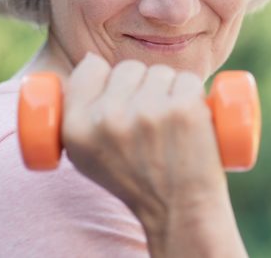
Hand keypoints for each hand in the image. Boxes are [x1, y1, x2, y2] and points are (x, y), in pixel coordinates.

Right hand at [62, 53, 245, 256]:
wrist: (179, 211)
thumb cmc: (135, 181)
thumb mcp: (86, 156)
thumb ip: (76, 113)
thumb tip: (91, 59)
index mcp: (76, 128)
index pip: (91, 67)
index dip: (109, 79)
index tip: (122, 99)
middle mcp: (108, 118)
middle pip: (129, 68)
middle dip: (142, 86)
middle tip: (150, 121)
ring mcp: (147, 112)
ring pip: (161, 72)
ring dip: (170, 91)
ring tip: (170, 125)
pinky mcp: (184, 108)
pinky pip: (188, 80)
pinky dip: (194, 95)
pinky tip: (191, 120)